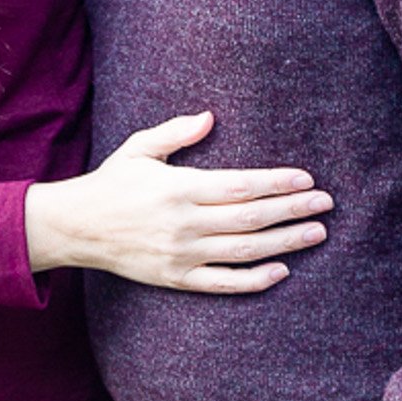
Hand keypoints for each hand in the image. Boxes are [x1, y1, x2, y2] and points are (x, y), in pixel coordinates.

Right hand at [24, 110, 331, 292]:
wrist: (76, 227)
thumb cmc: (111, 183)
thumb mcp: (138, 148)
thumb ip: (175, 132)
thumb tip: (210, 117)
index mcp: (178, 188)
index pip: (241, 185)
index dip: (277, 183)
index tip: (306, 179)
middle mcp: (184, 224)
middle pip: (251, 218)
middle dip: (293, 210)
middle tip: (326, 204)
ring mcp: (181, 254)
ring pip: (245, 251)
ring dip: (286, 242)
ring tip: (317, 233)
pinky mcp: (176, 279)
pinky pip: (223, 283)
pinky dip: (255, 280)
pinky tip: (282, 271)